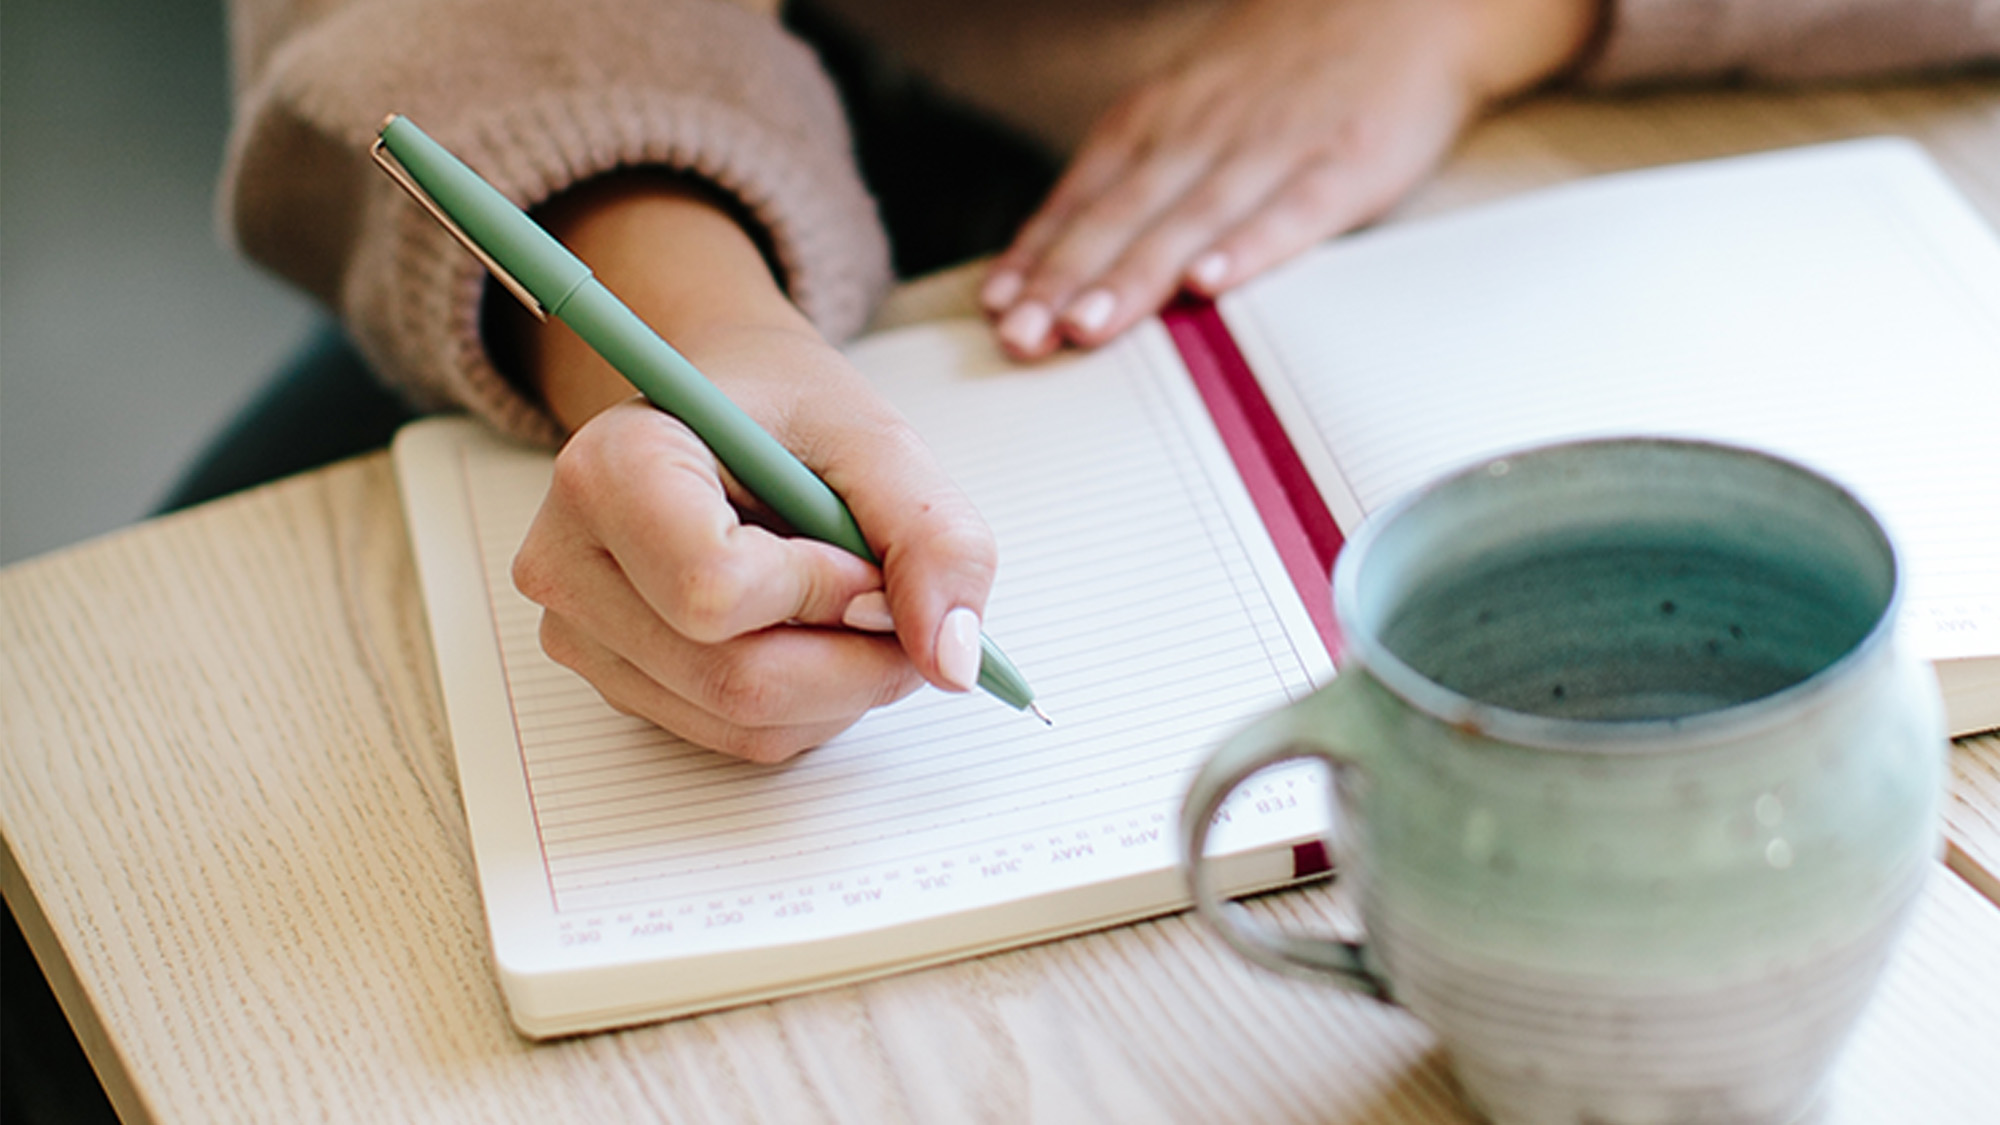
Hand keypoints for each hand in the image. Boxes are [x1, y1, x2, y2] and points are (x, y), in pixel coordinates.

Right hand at [501, 176, 997, 760]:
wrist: (719, 413)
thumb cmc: (782, 412)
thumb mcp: (875, 440)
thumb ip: (933, 538)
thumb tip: (955, 661)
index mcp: (611, 468)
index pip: (713, 590)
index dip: (822, 593)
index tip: (864, 555)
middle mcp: (569, 560)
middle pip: (733, 678)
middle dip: (854, 660)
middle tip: (900, 608)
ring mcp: (580, 632)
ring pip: (741, 723)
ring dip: (840, 688)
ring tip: (856, 609)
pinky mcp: (614, 680)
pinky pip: (733, 737)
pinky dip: (807, 704)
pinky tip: (813, 635)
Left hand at [979, 0, 1600, 358]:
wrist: (1406, 0)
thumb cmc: (1287, 65)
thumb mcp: (1192, 99)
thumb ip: (1135, 172)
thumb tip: (1060, 250)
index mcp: (1160, 118)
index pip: (1083, 195)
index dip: (1038, 254)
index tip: (998, 308)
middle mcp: (1204, 133)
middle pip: (1123, 215)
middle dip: (1066, 279)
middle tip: (1025, 336)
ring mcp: (1273, 149)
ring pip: (1192, 221)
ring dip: (1135, 277)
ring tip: (1088, 326)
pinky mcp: (1345, 164)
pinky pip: (1291, 213)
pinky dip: (1248, 250)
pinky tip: (1210, 285)